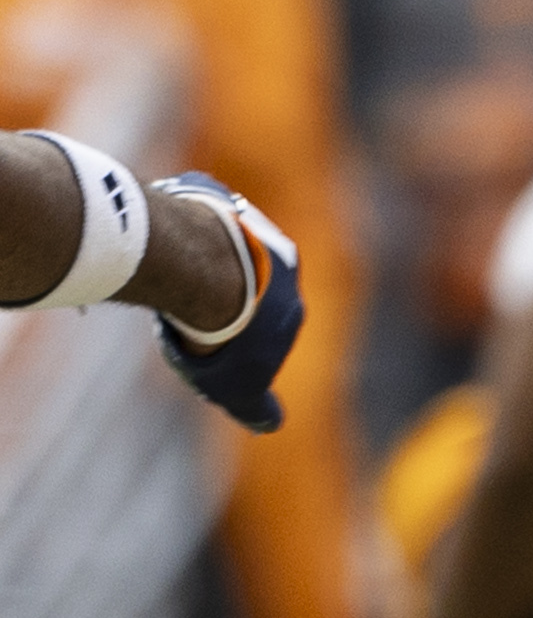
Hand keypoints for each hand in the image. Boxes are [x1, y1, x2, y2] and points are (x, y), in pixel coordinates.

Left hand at [142, 179, 300, 433]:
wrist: (198, 268)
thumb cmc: (224, 329)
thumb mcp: (239, 386)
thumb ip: (255, 406)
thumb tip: (270, 424)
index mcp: (290, 301)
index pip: (269, 319)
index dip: (240, 332)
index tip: (211, 341)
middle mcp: (278, 258)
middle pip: (248, 276)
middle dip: (224, 290)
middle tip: (183, 306)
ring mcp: (245, 222)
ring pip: (222, 240)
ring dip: (200, 254)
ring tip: (164, 273)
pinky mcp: (210, 193)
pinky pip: (195, 205)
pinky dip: (180, 220)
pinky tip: (155, 236)